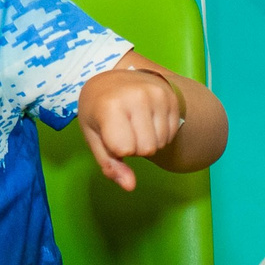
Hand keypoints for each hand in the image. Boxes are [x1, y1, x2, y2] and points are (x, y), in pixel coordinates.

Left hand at [78, 67, 183, 191]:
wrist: (112, 78)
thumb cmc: (98, 111)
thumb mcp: (94, 137)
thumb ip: (109, 164)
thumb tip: (130, 186)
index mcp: (111, 106)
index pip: (125, 149)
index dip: (117, 148)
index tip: (110, 133)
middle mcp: (136, 96)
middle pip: (147, 148)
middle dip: (135, 147)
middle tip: (124, 129)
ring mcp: (157, 94)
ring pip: (160, 142)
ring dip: (148, 140)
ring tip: (135, 123)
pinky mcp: (171, 97)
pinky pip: (171, 133)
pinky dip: (159, 133)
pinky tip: (147, 120)